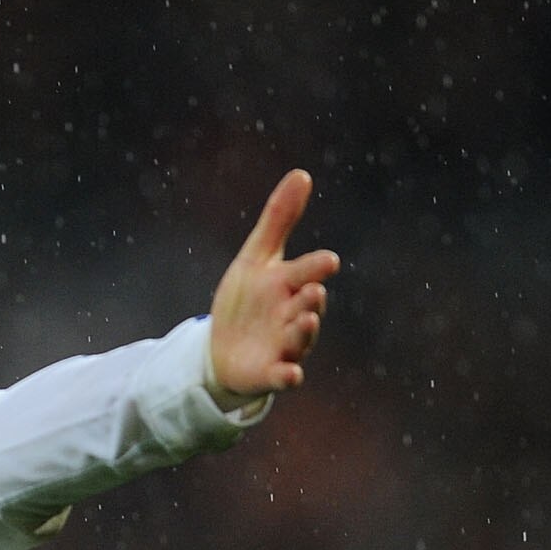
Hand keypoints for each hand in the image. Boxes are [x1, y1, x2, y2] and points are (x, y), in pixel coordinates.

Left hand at [208, 169, 340, 401]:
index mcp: (290, 285)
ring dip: (305, 331)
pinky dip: (288, 375)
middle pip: (307, 305)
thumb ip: (279, 218)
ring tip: (308, 320)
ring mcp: (284, 345)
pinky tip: (291, 374)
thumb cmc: (247, 300)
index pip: (307, 272)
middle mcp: (293, 315)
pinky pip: (284, 375)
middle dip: (311, 299)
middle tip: (313, 290)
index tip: (328, 261)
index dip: (316, 267)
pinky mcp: (270, 372)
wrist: (222, 348)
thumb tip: (302, 174)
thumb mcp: (257, 257)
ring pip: (300, 338)